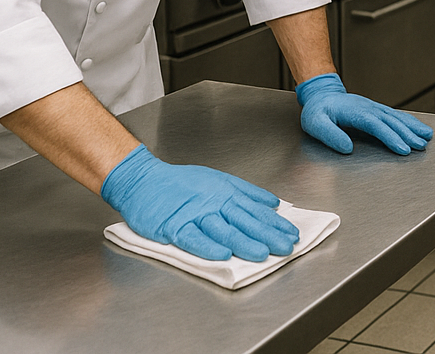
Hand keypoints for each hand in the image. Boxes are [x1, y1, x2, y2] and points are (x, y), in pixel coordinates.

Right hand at [100, 144, 298, 261]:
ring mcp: (194, 215)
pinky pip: (192, 238)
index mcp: (226, 194)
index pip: (255, 211)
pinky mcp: (174, 226)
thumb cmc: (180, 183)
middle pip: (244, 221)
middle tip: (286, 247)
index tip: (292, 234)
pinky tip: (223, 255)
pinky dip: (208, 246)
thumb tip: (273, 202)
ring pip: (222, 230)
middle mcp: (213, 203)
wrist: (142, 181)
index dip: (274, 224)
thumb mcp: (218, 179)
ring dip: (243, 242)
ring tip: (262, 253)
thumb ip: (246, 192)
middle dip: (267, 235)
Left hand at [296, 72, 433, 154]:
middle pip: (392, 121)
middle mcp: (368, 108)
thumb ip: (331, 136)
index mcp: (355, 112)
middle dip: (408, 134)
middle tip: (421, 146)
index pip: (377, 126)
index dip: (391, 137)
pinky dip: (409, 121)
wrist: (321, 95)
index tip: (403, 149)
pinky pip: (396, 115)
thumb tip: (348, 148)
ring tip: (427, 136)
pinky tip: (417, 127)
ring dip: (413, 127)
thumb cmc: (318, 111)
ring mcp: (374, 108)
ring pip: (397, 117)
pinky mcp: (376, 110)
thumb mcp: (316, 124)